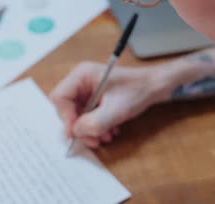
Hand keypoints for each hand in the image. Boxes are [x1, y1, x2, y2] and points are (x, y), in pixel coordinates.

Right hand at [50, 61, 177, 147]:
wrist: (154, 86)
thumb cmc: (137, 90)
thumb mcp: (115, 111)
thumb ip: (93, 123)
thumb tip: (76, 133)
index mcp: (81, 75)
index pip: (59, 97)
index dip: (65, 117)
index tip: (76, 133)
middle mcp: (81, 80)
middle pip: (66, 108)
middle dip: (79, 127)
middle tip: (93, 139)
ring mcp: (87, 89)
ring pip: (76, 115)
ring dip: (89, 129)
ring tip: (105, 136)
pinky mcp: (93, 97)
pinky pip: (86, 115)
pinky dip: (96, 126)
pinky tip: (109, 130)